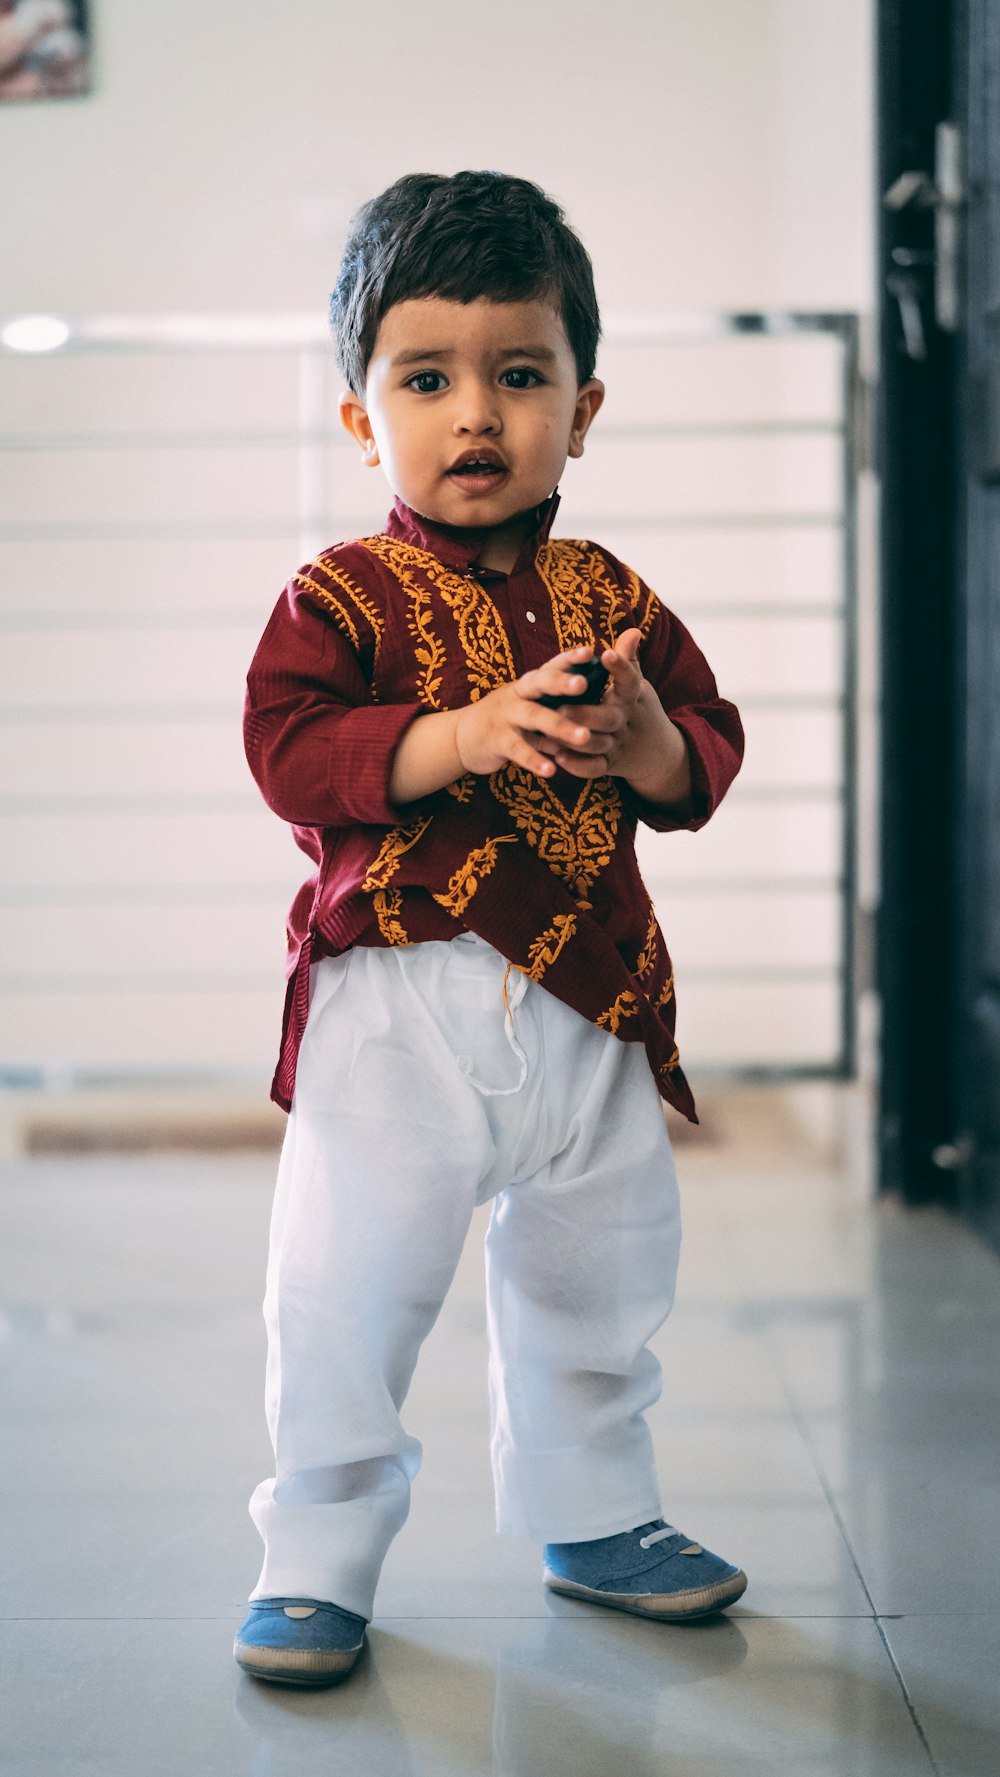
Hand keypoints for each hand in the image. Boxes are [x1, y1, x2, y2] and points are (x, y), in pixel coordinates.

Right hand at [454, 644, 604, 779]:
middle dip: (562, 682)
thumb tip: (596, 716)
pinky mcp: (496, 740)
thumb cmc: (507, 722)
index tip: (590, 651)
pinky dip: (534, 760)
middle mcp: (518, 694)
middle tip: (584, 683)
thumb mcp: (532, 711)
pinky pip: (518, 749)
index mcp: (529, 685)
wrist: (461, 737)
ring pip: (534, 716)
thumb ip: (559, 714)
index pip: (551, 666)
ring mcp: (505, 715)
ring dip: (560, 726)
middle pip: (541, 683)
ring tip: (584, 737)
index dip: (569, 658)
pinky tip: (551, 771)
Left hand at [535, 627, 692, 802]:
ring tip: (552, 732)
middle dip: (587, 713)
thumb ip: (629, 660)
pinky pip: (595, 768)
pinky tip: (559, 758)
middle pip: (610, 718)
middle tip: (563, 707)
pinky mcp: (609, 765)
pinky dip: (578, 766)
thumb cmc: (638, 710)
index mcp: (633, 698)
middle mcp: (625, 721)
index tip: (606, 653)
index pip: (630, 681)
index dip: (620, 667)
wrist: (658, 754)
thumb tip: (632, 629)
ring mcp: (618, 745)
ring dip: (576, 740)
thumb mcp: (637, 687)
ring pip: (598, 745)